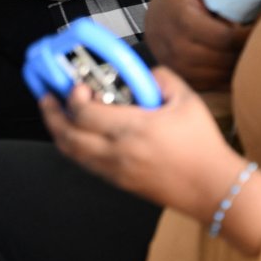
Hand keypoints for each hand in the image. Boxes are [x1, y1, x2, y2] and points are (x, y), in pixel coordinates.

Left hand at [40, 68, 243, 220]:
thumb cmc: (202, 146)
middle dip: (51, 114)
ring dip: (58, 131)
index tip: (77, 85)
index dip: (73, 96)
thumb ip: (160, 77)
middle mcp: (119, 153)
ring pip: (72, 153)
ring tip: (54, 114)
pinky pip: (86, 164)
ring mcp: (117, 171)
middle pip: (68, 136)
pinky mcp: (120, 182)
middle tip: (47, 96)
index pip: (85, 114)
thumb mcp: (187, 99)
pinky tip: (77, 134)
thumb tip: (143, 73)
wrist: (213, 187)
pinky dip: (75, 147)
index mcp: (134, 129)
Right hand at [145, 0, 251, 90]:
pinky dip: (231, 76)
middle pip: (225, 59)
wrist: (155, 19)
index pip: (225, 37)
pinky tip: (240, 63)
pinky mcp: (184, 79)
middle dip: (248, 51)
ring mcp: (178, 67)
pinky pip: (216, 85)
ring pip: (223, 75)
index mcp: (183, 20)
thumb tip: (255, 15)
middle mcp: (177, 47)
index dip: (248, 35)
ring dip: (242, 65)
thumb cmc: (184, 1)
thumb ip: (224, 1)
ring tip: (255, 53)